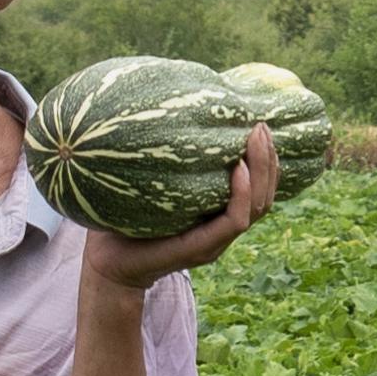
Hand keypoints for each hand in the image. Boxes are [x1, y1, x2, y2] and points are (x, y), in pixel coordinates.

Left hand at [85, 130, 274, 291]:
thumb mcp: (153, 186)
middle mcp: (222, 230)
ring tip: (256, 140)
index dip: (265, 161)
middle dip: (269, 160)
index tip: (259, 127)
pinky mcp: (202, 248)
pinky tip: (239, 169)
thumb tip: (165, 112)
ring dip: (262, 172)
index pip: (257, 189)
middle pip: (265, 196)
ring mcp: (215, 241)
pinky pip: (234, 220)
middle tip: (261, 126)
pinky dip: (241, 194)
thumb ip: (168, 162)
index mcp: (216, 216)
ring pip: (258, 207)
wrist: (107, 264)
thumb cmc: (125, 221)